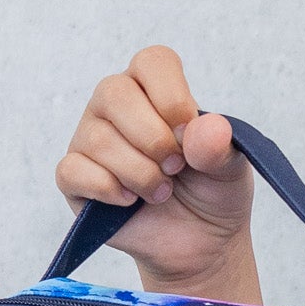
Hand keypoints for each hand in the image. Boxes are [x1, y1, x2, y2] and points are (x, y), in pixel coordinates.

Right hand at [54, 47, 259, 299]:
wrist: (200, 243)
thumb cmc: (212, 192)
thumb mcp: (230, 168)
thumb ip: (220, 146)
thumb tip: (203, 128)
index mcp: (155, 90)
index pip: (152, 62)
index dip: (171, 95)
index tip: (188, 131)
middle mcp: (115, 106)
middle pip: (113, 93)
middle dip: (152, 138)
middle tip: (176, 167)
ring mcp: (89, 139)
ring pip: (97, 139)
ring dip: (139, 172)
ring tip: (163, 191)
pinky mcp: (74, 177)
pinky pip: (73, 171)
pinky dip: (109, 189)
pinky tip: (131, 201)